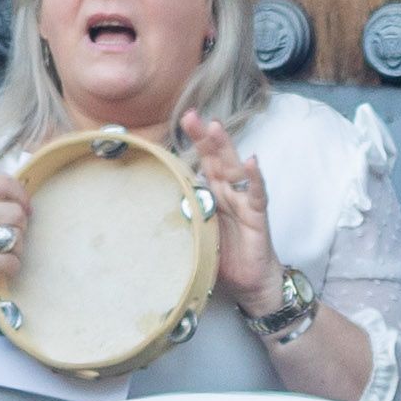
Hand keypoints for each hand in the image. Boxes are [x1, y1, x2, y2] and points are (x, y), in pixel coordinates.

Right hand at [0, 171, 29, 317]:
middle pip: (16, 213)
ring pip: (16, 237)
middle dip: (20, 230)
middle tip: (7, 242)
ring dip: (16, 251)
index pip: (1, 182)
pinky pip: (11, 261)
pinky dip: (11, 268)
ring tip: (0, 255)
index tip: (25, 211)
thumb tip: (27, 207)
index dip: (20, 195)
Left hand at [188, 111, 283, 312]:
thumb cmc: (222, 258)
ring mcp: (244, 202)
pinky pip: (257, 195)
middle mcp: (228, 193)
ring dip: (226, 148)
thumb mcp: (192, 235)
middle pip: (217, 158)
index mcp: (212, 194)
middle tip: (192, 115)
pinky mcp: (258, 217)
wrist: (250, 285)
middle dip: (205, 136)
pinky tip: (252, 162)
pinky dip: (255, 179)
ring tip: (217, 128)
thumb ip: (177, 219)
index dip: (194, 141)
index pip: (202, 161)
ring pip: (235, 170)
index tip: (182, 119)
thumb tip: (142, 212)